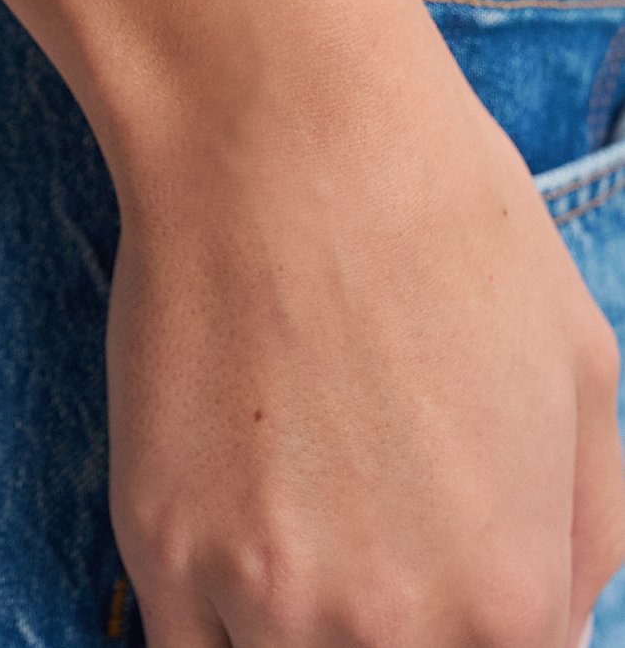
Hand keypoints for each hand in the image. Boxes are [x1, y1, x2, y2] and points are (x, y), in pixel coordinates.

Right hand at [105, 7, 624, 646]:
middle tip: (360, 533)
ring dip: (293, 623)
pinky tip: (230, 535)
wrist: (284, 139)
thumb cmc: (442, 228)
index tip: (432, 586)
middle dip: (384, 626)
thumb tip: (547, 613)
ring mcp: (256, 592)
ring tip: (297, 514)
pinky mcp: (155, 537)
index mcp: (511, 603)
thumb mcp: (584, 379)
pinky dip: (214, 618)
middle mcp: (385, 629)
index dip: (469, 629)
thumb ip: (582, 540)